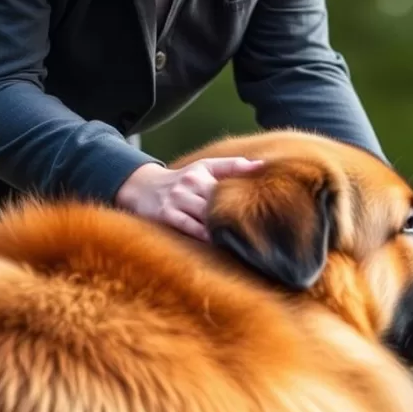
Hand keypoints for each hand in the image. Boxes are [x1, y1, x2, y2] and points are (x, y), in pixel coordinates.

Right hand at [115, 157, 263, 240]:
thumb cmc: (183, 180)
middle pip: (218, 203)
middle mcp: (189, 185)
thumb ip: (233, 166)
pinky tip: (219, 245)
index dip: (246, 199)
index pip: (228, 186)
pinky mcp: (166, 217)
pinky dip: (204, 236)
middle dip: (237, 217)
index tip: (270, 208)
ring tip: (245, 242)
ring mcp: (177, 202)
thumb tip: (263, 165)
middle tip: (262, 232)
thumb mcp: (204, 167)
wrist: (142, 188)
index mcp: (202, 173)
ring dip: (223, 229)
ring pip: (205, 217)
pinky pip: (189, 229)